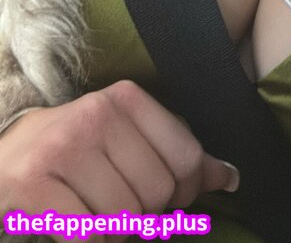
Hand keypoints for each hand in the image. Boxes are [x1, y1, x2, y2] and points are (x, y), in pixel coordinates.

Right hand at [0, 80, 238, 238]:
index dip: (184, 193)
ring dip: (116, 233)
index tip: (166, 200)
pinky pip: (90, 235)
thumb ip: (178, 155)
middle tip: (119, 207)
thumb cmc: (76, 154)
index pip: (187, 157)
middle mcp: (97, 114)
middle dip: (146, 215)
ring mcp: (64, 147)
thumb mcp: (127, 139)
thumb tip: (232, 178)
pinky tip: (74, 224)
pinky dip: (91, 241)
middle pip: (158, 191)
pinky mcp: (35, 183)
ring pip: (126, 217)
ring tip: (95, 214)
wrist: (4, 158)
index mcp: (126, 98)